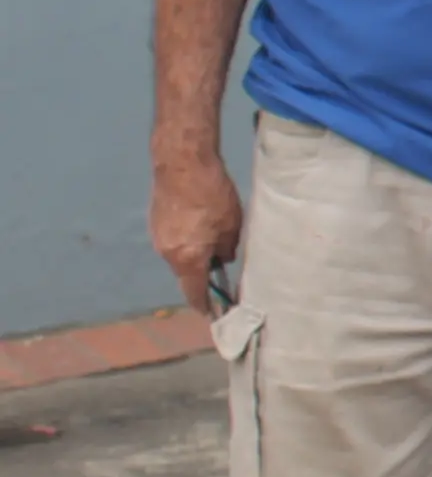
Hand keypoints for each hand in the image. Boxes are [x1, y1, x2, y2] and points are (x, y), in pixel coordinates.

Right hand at [151, 156, 242, 313]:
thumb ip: (227, 248)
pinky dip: (186, 238)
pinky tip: (200, 223)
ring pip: (179, 254)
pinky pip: (173, 238)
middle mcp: (167, 252)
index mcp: (186, 258)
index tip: (210, 313)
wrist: (182, 163)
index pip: (194, 292)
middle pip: (186, 273)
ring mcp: (158, 236)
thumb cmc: (212, 195)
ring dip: (194, 253)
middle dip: (202, 275)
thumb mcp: (232, 225)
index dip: (204, 304)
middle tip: (220, 269)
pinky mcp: (155, 221)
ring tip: (214, 238)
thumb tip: (222, 258)